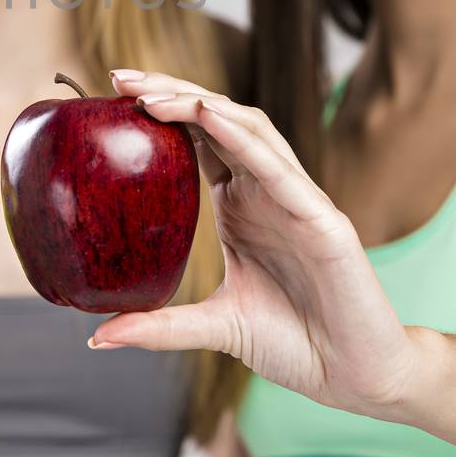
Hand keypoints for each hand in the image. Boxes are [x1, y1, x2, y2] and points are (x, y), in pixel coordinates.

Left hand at [92, 71, 423, 418]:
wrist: (358, 377)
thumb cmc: (295, 343)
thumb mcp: (216, 328)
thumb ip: (159, 326)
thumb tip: (97, 337)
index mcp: (241, 204)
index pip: (197, 137)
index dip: (159, 110)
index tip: (110, 96)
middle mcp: (267, 190)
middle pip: (218, 118)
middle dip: (170, 91)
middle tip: (118, 78)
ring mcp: (297, 200)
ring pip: (250, 128)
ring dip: (201, 104)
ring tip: (153, 94)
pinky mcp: (324, 222)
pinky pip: (281, 171)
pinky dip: (245, 139)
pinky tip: (210, 116)